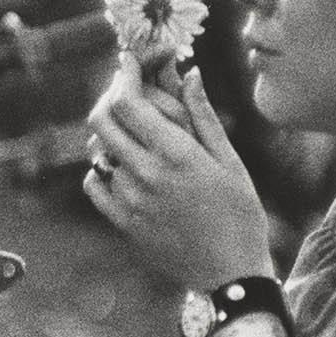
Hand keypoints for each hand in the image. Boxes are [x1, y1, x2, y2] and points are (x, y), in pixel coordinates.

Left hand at [84, 55, 274, 291]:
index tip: (129, 61)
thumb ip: (203, 115)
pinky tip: (122, 166)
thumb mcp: (230, 161)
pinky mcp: (123, 223)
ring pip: (98, 150)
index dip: (124, 74)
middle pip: (102, 119)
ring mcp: (130, 200)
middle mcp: (146, 174)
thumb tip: (189, 73)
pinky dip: (101, 168)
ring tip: (133, 130)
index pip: (129, 102)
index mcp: (176, 154)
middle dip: (111, 95)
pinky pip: (94, 184)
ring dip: (109, 132)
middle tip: (126, 90)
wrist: (231, 275)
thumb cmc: (241, 214)